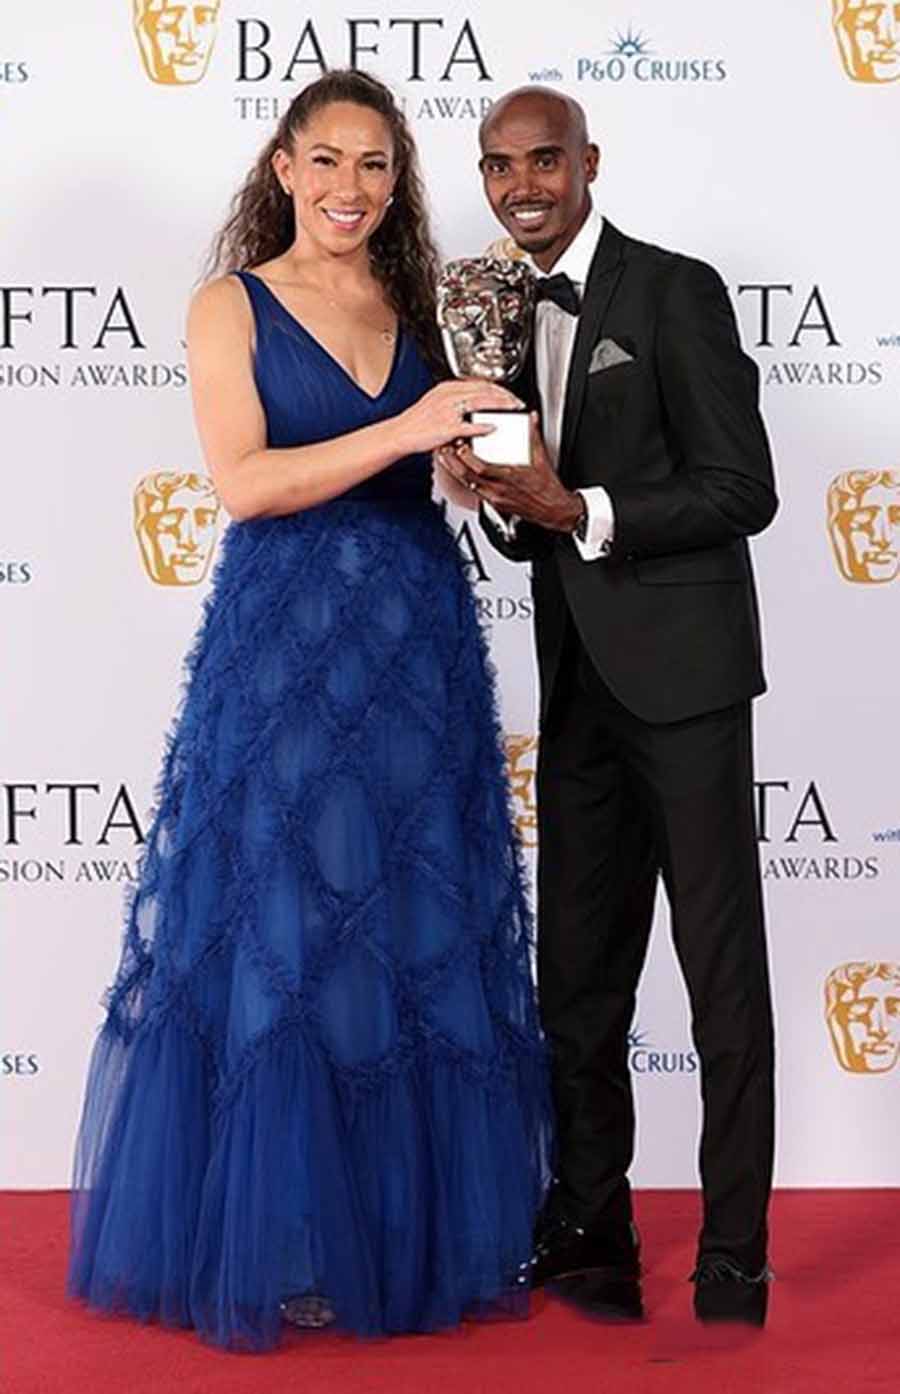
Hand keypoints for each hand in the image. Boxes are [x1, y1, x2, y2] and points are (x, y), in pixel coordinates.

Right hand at [397, 379, 521, 455]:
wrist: (400, 433)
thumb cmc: (416, 422)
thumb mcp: (435, 402)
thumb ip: (454, 400)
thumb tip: (473, 402)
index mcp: (447, 388)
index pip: (478, 383)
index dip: (497, 388)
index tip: (508, 394)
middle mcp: (449, 395)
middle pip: (483, 390)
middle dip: (504, 395)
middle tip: (516, 401)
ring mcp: (447, 411)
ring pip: (480, 403)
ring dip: (499, 405)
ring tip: (512, 409)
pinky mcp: (446, 427)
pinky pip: (468, 425)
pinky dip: (482, 426)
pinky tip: (493, 427)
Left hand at [436, 413, 584, 532]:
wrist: (552, 509)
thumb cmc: (547, 487)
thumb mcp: (541, 458)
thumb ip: (533, 436)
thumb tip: (532, 419)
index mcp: (510, 477)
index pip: (483, 468)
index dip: (468, 457)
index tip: (461, 444)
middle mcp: (499, 489)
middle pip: (469, 477)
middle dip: (453, 463)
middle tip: (444, 449)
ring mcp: (495, 498)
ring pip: (468, 485)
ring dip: (454, 472)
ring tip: (445, 459)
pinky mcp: (494, 504)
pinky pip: (475, 492)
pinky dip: (464, 481)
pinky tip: (458, 473)